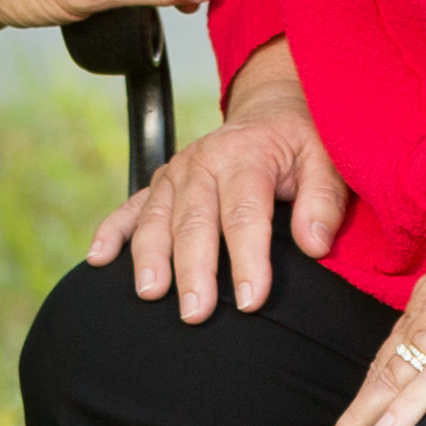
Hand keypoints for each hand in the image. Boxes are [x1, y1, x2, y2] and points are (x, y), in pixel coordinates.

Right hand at [85, 97, 350, 320]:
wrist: (271, 112)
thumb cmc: (302, 144)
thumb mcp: (327, 160)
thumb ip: (324, 200)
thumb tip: (314, 244)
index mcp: (247, 155)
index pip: (244, 213)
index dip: (247, 259)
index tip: (250, 301)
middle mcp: (204, 162)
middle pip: (194, 221)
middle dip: (193, 269)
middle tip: (196, 314)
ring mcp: (176, 173)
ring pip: (157, 219)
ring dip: (150, 257)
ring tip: (151, 294)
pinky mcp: (160, 184)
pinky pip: (130, 208)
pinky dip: (111, 233)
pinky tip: (97, 261)